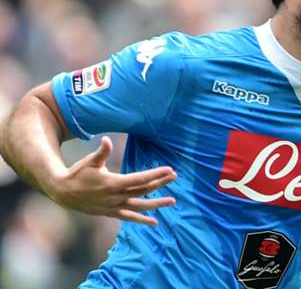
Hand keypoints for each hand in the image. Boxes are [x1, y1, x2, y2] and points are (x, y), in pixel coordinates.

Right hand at [50, 136, 176, 225]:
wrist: (62, 193)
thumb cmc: (77, 173)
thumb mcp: (89, 162)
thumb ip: (101, 152)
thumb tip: (107, 140)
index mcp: (113, 183)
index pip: (140, 179)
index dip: (156, 174)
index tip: (169, 170)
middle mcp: (116, 196)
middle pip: (143, 190)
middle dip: (160, 183)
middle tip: (175, 176)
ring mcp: (114, 206)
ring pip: (140, 206)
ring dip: (157, 204)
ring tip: (172, 201)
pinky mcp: (110, 213)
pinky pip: (129, 217)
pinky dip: (142, 220)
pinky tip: (154, 222)